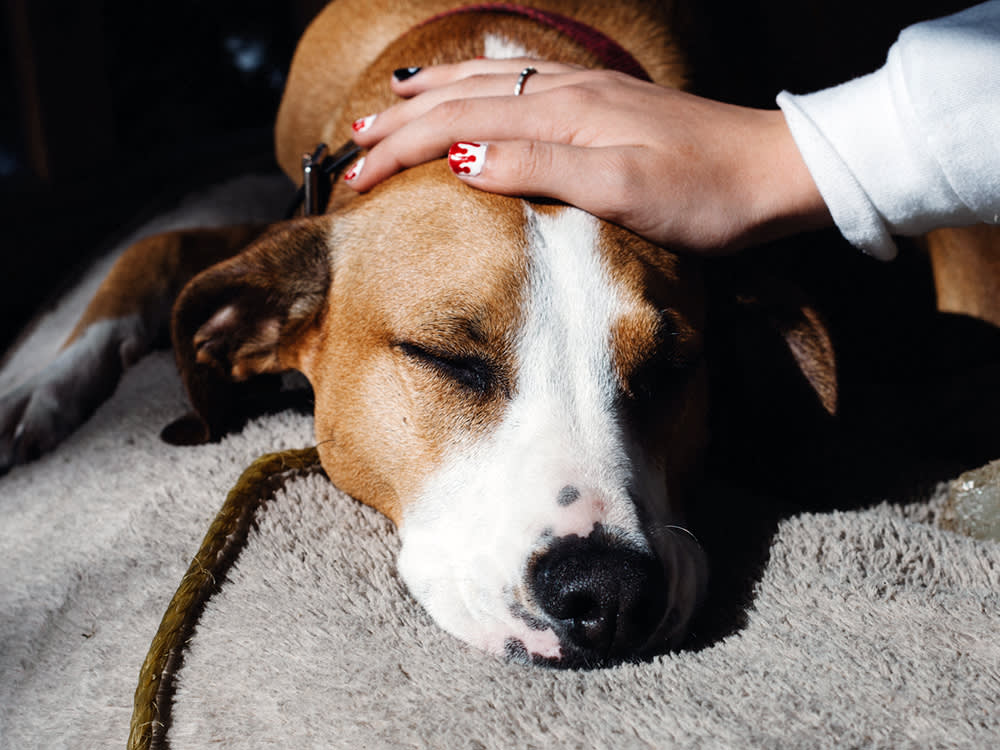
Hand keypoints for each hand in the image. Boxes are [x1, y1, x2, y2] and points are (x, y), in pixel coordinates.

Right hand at [347, 59, 830, 251]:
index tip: (354, 175)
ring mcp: (586, 97)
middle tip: (353, 139)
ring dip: (434, 94)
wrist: (775, 174)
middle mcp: (565, 95)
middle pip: (463, 97)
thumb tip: (460, 160)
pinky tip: (480, 92)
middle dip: (401, 119)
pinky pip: (522, 88)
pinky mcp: (604, 108)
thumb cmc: (706, 194)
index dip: (400, 147)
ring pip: (490, 84)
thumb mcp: (621, 190)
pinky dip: (481, 89)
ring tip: (393, 100)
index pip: (457, 125)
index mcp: (561, 115)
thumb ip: (539, 168)